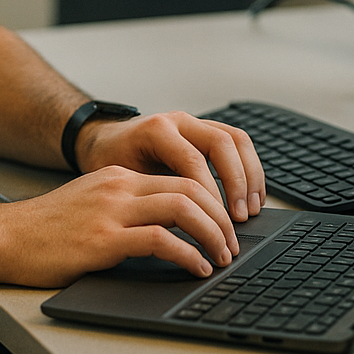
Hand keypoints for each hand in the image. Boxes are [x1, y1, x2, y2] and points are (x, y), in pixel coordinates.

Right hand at [0, 166, 236, 286]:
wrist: (4, 237)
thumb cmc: (45, 230)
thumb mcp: (91, 205)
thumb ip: (125, 208)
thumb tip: (167, 230)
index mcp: (119, 178)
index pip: (182, 177)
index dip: (213, 201)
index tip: (225, 225)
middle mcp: (120, 187)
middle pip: (190, 188)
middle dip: (221, 216)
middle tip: (233, 243)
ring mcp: (112, 211)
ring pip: (183, 208)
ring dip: (212, 233)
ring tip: (222, 257)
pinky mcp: (104, 239)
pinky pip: (160, 240)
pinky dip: (187, 254)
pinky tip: (196, 268)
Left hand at [76, 112, 265, 221]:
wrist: (102, 140)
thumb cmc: (109, 163)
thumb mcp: (121, 181)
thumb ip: (148, 197)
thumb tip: (175, 232)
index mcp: (157, 131)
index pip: (194, 161)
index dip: (210, 195)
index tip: (216, 225)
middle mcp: (179, 121)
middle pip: (222, 143)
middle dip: (237, 184)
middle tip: (239, 218)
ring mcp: (194, 123)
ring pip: (237, 140)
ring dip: (250, 176)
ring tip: (251, 209)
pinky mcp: (204, 132)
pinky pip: (237, 144)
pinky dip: (249, 170)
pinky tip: (251, 195)